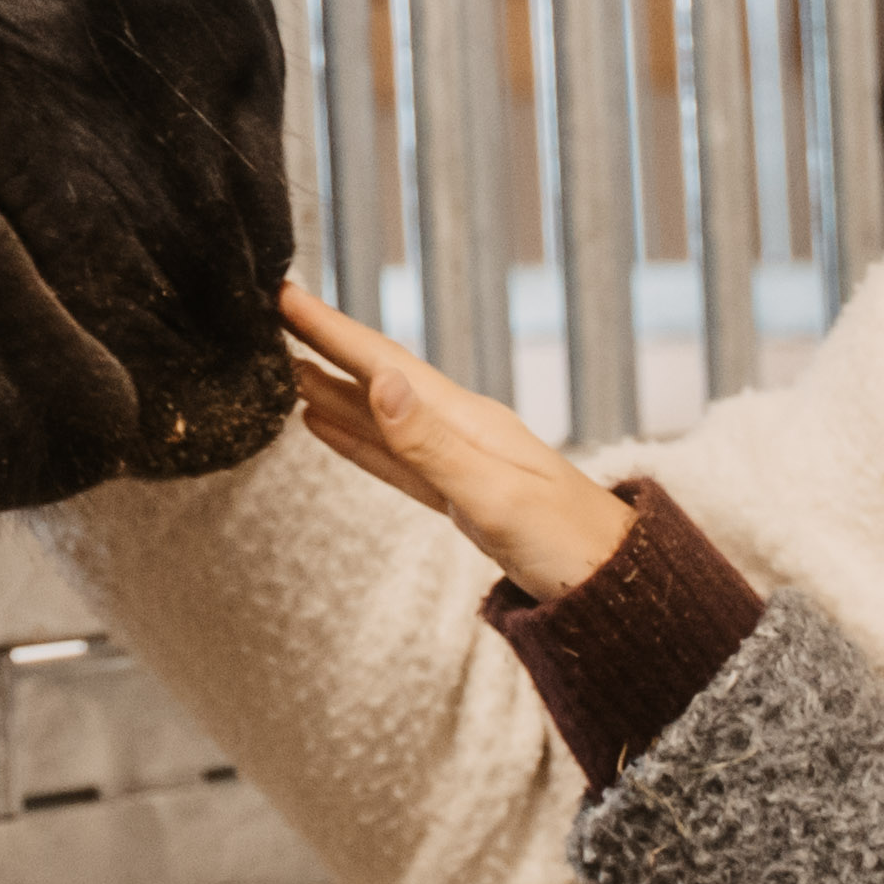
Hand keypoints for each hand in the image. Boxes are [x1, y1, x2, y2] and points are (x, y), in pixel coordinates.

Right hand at [275, 278, 635, 600]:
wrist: (613, 586)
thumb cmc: (566, 542)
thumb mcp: (494, 494)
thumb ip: (431, 443)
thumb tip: (382, 380)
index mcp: (465, 420)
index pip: (384, 364)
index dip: (332, 331)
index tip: (286, 296)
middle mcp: (457, 429)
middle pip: (376, 378)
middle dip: (324, 346)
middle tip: (269, 315)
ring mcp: (455, 460)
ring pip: (376, 416)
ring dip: (330, 389)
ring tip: (283, 365)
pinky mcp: (455, 494)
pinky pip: (390, 456)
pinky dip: (352, 437)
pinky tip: (325, 424)